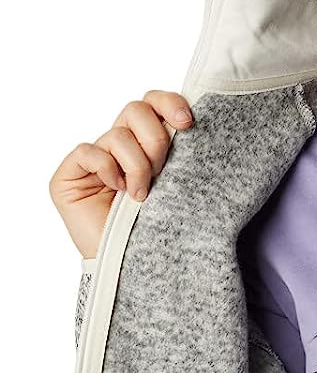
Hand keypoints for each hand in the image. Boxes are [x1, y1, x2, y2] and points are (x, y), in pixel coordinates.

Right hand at [49, 90, 193, 261]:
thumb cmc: (158, 232)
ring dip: (136, 164)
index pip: (153, 104)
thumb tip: (191, 123)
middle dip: (155, 139)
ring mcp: (94, 160)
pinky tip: (116, 190)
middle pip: (136, 110)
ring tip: (141, 195)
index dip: (168, 103)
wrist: (134, 269)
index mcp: (146, 144)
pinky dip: (106, 168)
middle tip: (160, 171)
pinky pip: (89, 152)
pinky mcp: (69, 175)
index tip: (187, 122)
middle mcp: (119, 147)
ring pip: (117, 134)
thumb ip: (178, 157)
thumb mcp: (177, 189)